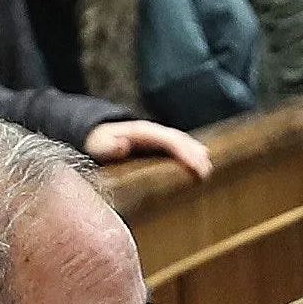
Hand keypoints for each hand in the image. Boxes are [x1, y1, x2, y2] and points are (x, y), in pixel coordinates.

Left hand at [88, 119, 213, 178]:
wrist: (95, 138)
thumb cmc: (98, 144)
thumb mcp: (99, 145)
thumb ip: (109, 146)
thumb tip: (122, 145)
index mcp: (143, 132)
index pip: (169, 140)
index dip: (185, 152)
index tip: (197, 167)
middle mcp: (153, 132)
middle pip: (180, 139)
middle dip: (195, 154)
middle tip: (207, 172)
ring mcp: (156, 138)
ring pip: (181, 142)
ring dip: (195, 153)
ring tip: (207, 169)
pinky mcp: (156, 147)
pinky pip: (176, 148)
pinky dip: (189, 155)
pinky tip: (198, 165)